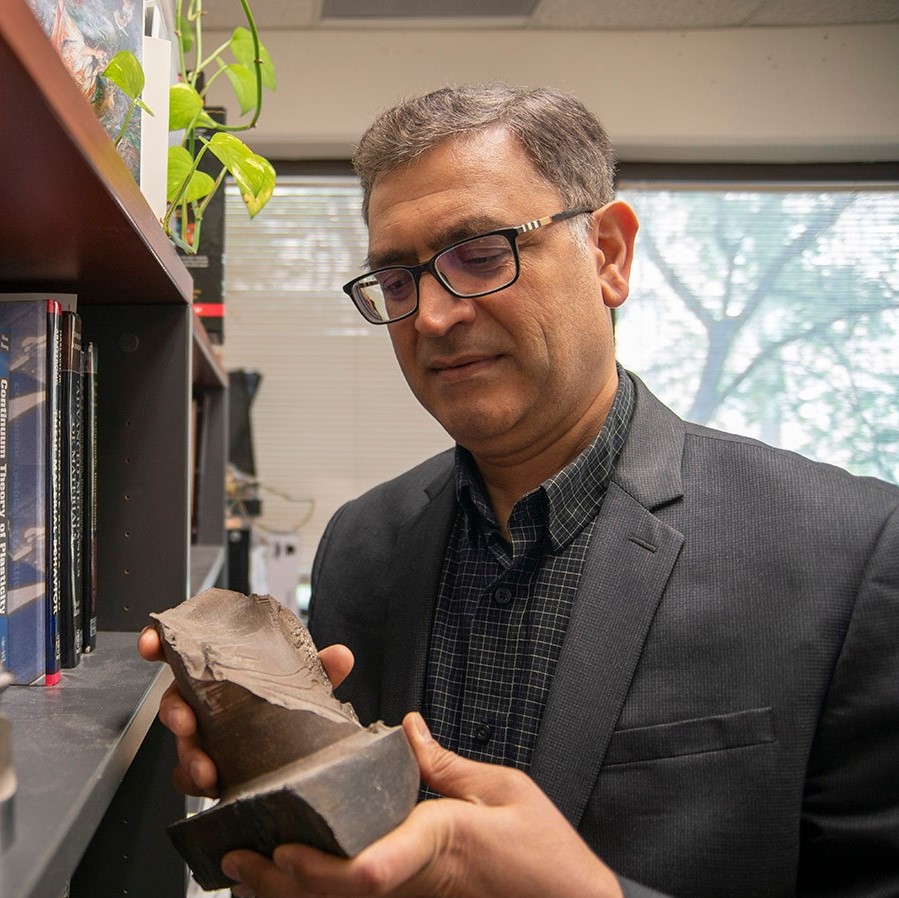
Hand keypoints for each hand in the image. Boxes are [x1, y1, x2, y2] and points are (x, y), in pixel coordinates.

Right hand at [137, 627, 354, 796]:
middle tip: (187, 724)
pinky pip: (190, 777)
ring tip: (207, 770)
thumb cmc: (285, 695)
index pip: (181, 650)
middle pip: (173, 702)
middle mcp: (203, 700)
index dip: (158, 643)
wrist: (294, 735)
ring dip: (189, 757)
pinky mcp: (209, 765)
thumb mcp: (303, 678)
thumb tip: (341, 656)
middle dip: (174, 713)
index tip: (149, 644)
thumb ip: (319, 666)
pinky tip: (216, 787)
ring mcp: (203, 734)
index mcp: (218, 670)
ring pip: (181, 745)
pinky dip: (199, 783)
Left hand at [222, 713, 623, 897]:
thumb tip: (407, 729)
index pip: (375, 865)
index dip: (323, 866)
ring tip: (244, 877)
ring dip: (290, 896)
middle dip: (283, 880)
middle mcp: (419, 879)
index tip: (283, 851)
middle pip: (339, 891)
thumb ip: (447, 764)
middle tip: (236, 859)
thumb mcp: (505, 791)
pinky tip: (288, 890)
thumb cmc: (547, 856)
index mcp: (440, 841)